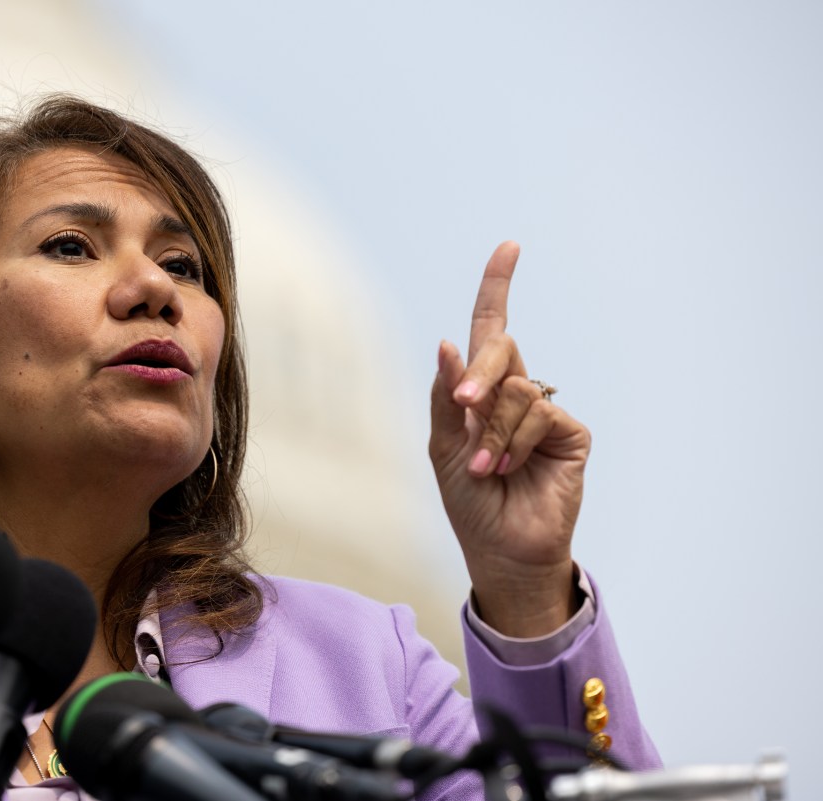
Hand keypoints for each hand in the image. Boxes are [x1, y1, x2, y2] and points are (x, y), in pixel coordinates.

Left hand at [428, 242, 590, 636]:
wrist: (500, 549)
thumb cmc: (468, 502)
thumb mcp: (441, 446)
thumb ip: (446, 396)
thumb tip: (448, 343)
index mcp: (481, 392)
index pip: (492, 331)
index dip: (498, 288)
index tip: (509, 247)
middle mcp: (515, 395)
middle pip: (502, 350)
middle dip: (482, 372)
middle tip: (466, 403)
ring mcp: (545, 413)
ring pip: (518, 389)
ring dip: (492, 431)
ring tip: (483, 468)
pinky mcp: (570, 433)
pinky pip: (540, 414)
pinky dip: (515, 442)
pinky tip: (507, 469)